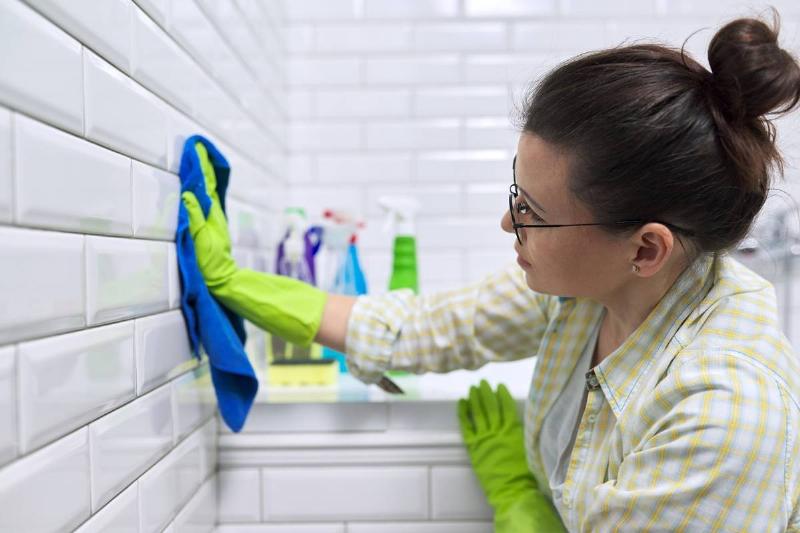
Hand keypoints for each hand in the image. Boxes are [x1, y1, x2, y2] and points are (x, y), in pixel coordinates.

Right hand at [181, 142, 236, 288]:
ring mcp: (212, 217)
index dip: (201, 165)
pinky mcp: (209, 224)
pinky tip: (201, 183)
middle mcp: (214, 212)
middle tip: (198, 146)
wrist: (219, 276)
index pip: (206, 183)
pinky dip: (203, 186)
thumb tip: (188, 195)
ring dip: (204, 173)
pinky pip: (205, 199)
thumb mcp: (200, 239)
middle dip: (203, 164)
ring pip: (208, 189)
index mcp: (211, 213)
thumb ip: (194, 217)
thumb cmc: (209, 261)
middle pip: (208, 183)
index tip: (197, 148)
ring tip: (200, 157)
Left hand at [458, 380, 564, 531]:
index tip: (499, 385)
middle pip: (491, 407)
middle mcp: (498, 431)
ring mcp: (484, 438)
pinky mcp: (474, 447)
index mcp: (513, 430)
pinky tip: (462, 402)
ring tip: (473, 388)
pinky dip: (463, 413)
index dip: (502, 395)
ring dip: (475, 399)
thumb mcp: (529, 448)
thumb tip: (521, 420)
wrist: (513, 490)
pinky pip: (466, 426)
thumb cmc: (525, 473)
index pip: (507, 407)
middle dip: (487, 393)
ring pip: (478, 413)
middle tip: (483, 382)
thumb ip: (522, 433)